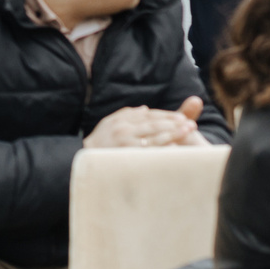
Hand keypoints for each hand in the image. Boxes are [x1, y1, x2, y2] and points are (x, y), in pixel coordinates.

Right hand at [84, 97, 205, 148]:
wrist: (78, 159)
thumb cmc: (98, 143)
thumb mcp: (110, 124)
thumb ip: (128, 115)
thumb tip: (145, 109)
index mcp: (122, 120)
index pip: (149, 115)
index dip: (167, 116)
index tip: (183, 118)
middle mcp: (123, 128)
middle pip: (153, 124)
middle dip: (174, 123)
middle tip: (191, 124)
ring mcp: (123, 142)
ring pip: (153, 136)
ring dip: (173, 134)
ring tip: (188, 132)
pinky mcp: (124, 155)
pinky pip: (146, 152)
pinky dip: (160, 150)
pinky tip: (174, 149)